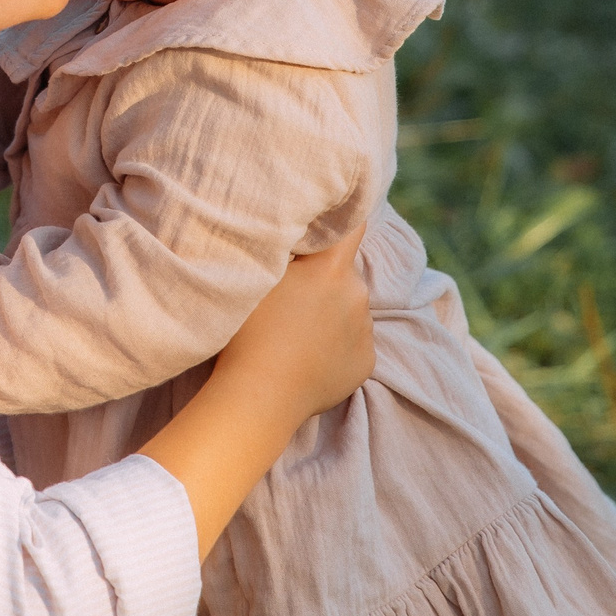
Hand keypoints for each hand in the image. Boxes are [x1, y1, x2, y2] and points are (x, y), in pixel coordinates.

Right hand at [210, 225, 373, 424]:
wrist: (259, 396)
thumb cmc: (248, 332)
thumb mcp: (259, 278)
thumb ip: (286, 254)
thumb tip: (299, 239)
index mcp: (332, 269)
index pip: (353, 226)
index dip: (344, 219)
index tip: (334, 220)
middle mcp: (358, 294)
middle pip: (343, 275)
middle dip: (324, 282)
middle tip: (291, 303)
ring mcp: (365, 331)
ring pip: (349, 311)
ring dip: (331, 316)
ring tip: (295, 338)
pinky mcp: (367, 363)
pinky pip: (353, 344)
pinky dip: (336, 348)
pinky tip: (307, 360)